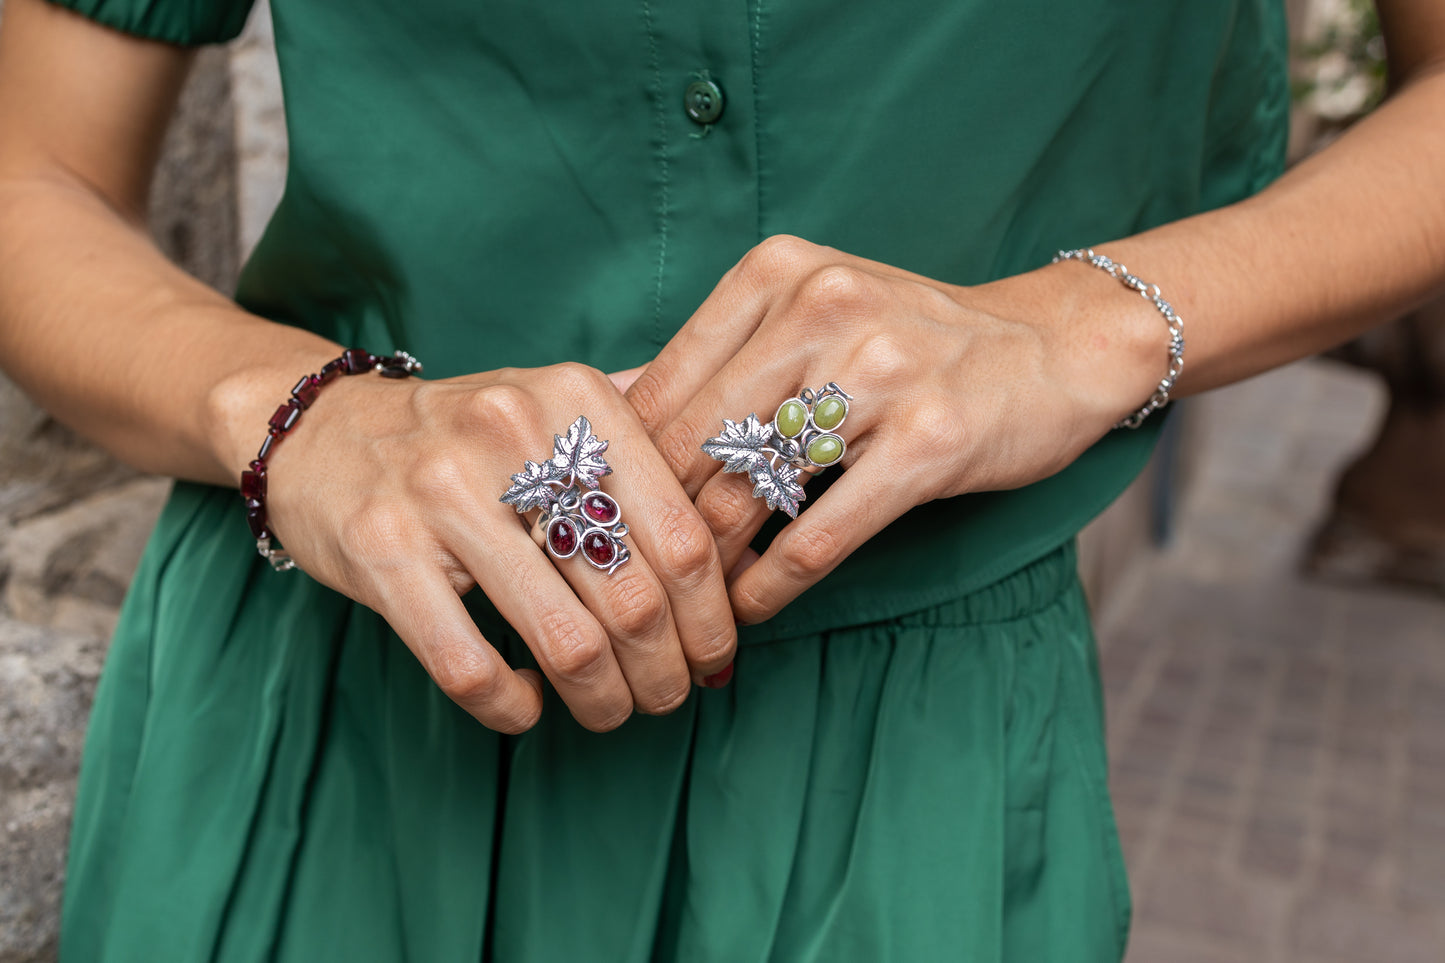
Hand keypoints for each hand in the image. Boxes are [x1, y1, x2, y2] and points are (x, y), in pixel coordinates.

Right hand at [261, 362, 736, 732]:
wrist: (325, 429)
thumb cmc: (470, 438)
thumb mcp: (558, 405)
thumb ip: (649, 433)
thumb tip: (752, 493)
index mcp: (575, 400)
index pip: (682, 532)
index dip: (713, 614)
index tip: (716, 653)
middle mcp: (512, 434)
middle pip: (633, 595)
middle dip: (666, 670)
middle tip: (670, 696)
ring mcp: (440, 493)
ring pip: (563, 639)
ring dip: (603, 700)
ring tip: (611, 712)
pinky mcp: (380, 552)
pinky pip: (469, 665)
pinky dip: (513, 706)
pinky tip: (528, 706)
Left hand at [627, 235, 1159, 623]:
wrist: (1054, 347)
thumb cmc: (912, 340)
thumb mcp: (812, 316)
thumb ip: (719, 360)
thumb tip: (608, 416)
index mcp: (775, 276)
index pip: (661, 387)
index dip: (618, 469)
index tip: (598, 525)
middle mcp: (821, 311)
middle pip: (693, 444)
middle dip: (652, 528)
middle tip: (630, 584)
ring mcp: (880, 374)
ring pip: (748, 492)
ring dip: (707, 567)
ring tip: (683, 608)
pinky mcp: (929, 441)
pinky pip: (820, 533)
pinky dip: (772, 583)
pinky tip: (750, 609)